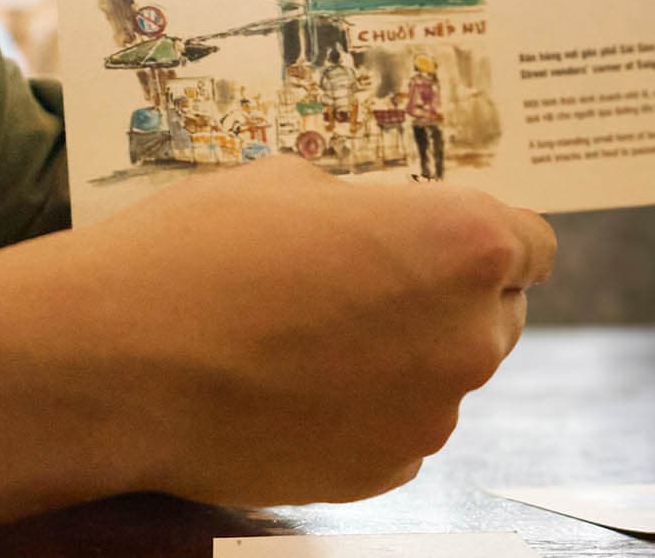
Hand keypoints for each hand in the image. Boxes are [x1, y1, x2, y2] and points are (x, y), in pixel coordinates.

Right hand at [0, 155, 553, 506]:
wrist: (124, 359)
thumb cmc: (201, 247)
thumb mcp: (284, 181)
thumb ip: (357, 206)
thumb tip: (368, 225)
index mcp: (459, 244)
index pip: (530, 240)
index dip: (484, 230)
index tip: (440, 228)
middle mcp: (467, 336)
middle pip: (494, 310)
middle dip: (444, 290)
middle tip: (361, 271)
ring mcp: (429, 416)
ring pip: (439, 371)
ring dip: (399, 349)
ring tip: (304, 326)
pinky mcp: (383, 473)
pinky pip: (395, 425)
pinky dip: (361, 404)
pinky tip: (288, 378)